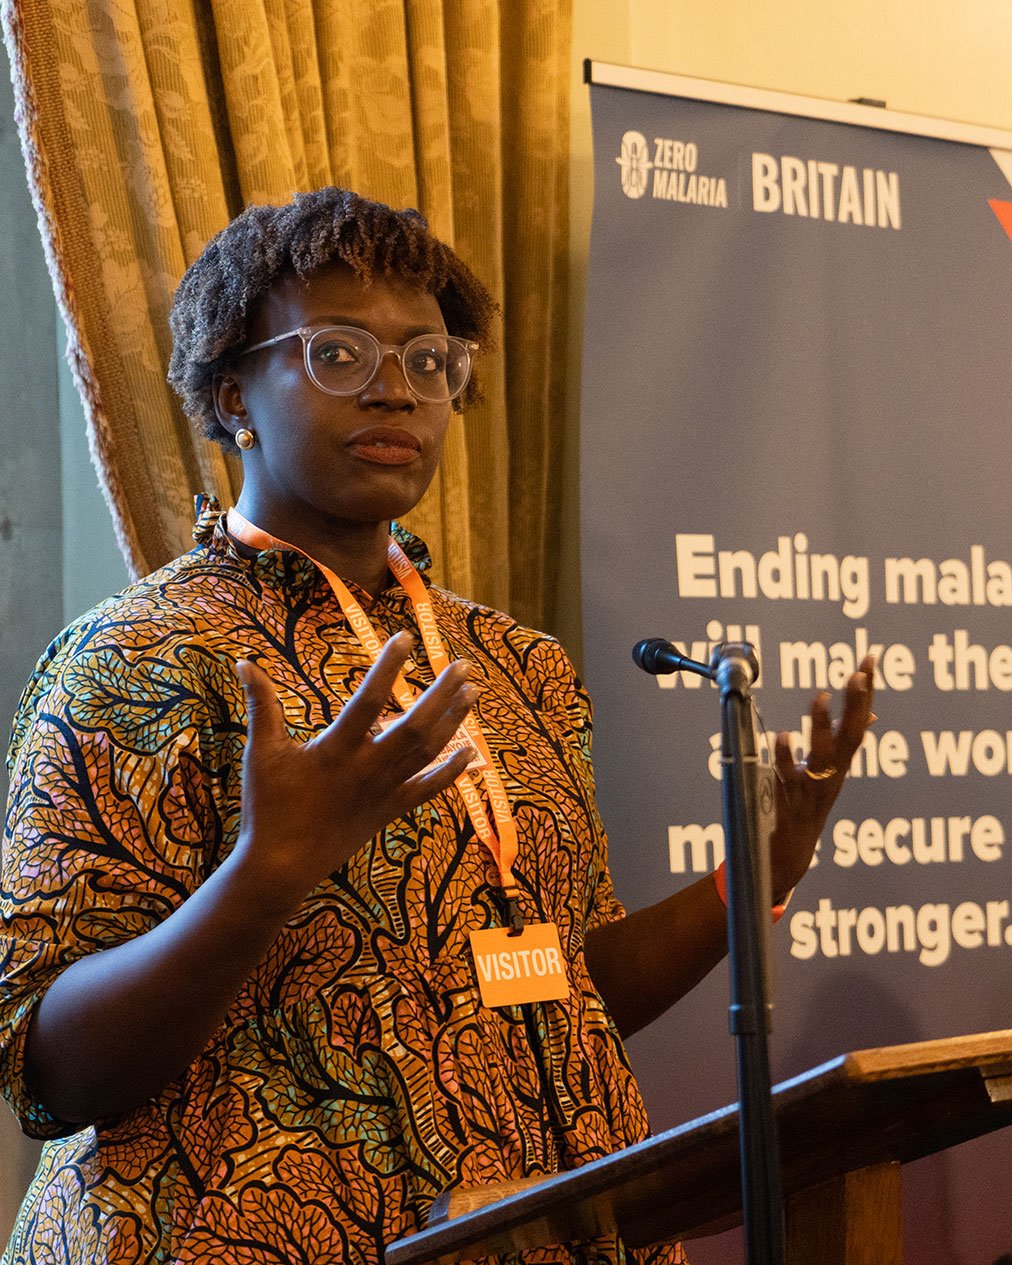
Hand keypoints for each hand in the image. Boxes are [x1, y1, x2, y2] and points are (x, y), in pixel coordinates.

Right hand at [230, 631, 477, 910]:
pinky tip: (472, 751)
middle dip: (442, 695)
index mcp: (336, 750)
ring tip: (473, 692)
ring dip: (453, 722)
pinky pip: (428, 790)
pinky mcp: (391, 810)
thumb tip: (243, 662)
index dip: (388, 667)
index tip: (405, 637)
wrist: (281, 866)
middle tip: (462, 666)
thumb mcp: (261, 752)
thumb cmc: (269, 806)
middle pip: (415, 727)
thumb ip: (261, 705)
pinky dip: (452, 771)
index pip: (369, 700)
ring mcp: (384, 792)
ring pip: (428, 753)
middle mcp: (367, 769)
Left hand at [769, 653, 875, 900]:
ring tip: (819, 697)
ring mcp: (812, 791)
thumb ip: (844, 744)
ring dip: (821, 727)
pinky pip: (787, 779)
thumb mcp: (829, 773)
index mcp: (840, 765)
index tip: (869, 660)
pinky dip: (785, 758)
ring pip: (822, 757)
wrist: (789, 855)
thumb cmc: (806, 808)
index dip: (865, 692)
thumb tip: (871, 716)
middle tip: (858, 673)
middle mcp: (832, 777)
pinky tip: (782, 735)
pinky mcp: (790, 805)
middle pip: (850, 738)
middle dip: (855, 705)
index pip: (859, 722)